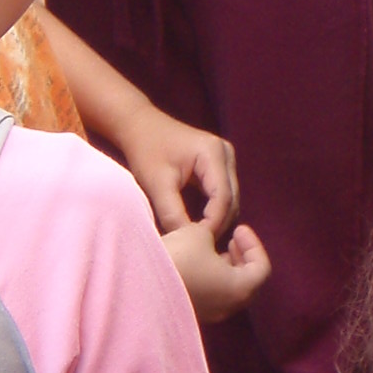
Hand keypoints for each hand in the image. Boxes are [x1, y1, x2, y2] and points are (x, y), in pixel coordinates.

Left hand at [110, 95, 238, 235]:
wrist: (140, 126)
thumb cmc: (146, 150)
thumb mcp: (157, 184)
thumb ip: (172, 213)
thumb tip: (187, 242)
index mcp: (213, 153)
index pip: (222, 198)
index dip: (213, 224)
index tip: (197, 243)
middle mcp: (226, 153)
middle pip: (232, 199)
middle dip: (218, 224)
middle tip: (200, 247)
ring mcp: (226, 158)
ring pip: (230, 199)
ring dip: (218, 220)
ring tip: (199, 239)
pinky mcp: (220, 165)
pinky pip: (223, 194)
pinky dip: (214, 211)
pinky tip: (200, 225)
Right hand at [161, 218, 270, 323]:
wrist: (140, 286)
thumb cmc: (178, 258)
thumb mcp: (198, 234)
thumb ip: (212, 234)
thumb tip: (208, 239)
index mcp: (240, 288)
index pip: (262, 268)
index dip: (254, 244)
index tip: (238, 229)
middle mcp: (228, 306)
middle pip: (248, 282)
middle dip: (242, 258)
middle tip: (231, 239)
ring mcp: (210, 314)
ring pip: (228, 290)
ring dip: (224, 268)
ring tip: (211, 248)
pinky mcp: (192, 314)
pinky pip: (210, 296)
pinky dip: (210, 278)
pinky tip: (194, 262)